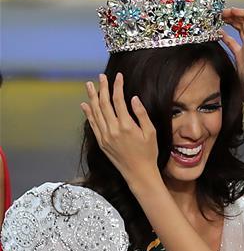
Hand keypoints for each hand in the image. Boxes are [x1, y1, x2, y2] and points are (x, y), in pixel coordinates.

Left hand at [81, 72, 158, 186]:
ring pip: (95, 112)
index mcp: (126, 126)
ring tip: (89, 85)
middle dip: (102, 88)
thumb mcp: (151, 133)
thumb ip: (142, 114)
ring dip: (92, 97)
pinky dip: (88, 113)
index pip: (118, 100)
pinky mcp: (101, 143)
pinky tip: (85, 104)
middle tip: (101, 77)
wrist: (139, 173)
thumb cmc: (148, 153)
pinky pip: (92, 125)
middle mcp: (113, 130)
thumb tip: (134, 98)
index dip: (117, 86)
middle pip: (104, 103)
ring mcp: (105, 136)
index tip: (118, 77)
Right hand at [221, 7, 243, 108]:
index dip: (242, 13)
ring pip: (238, 31)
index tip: (230, 10)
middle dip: (234, 15)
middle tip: (221, 13)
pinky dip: (225, 36)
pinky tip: (217, 33)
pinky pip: (232, 43)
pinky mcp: (239, 58)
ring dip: (230, 22)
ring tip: (219, 18)